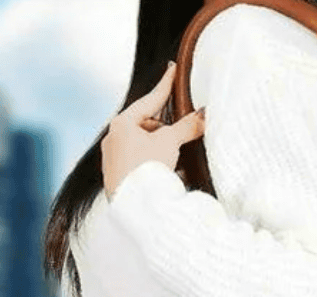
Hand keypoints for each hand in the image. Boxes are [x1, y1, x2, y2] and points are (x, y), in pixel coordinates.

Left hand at [101, 61, 204, 200]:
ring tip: (176, 159)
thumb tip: (204, 115)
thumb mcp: (170, 143)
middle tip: (180, 133)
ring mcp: (113, 158)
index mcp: (121, 123)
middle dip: (164, 128)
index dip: (165, 86)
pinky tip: (166, 174)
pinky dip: (153, 163)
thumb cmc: (147, 169)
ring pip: (141, 145)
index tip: (172, 70)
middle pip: (144, 124)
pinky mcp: (117, 177)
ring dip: (160, 148)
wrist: (134, 206)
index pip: (149, 100)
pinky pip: (138, 162)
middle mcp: (113, 138)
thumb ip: (186, 127)